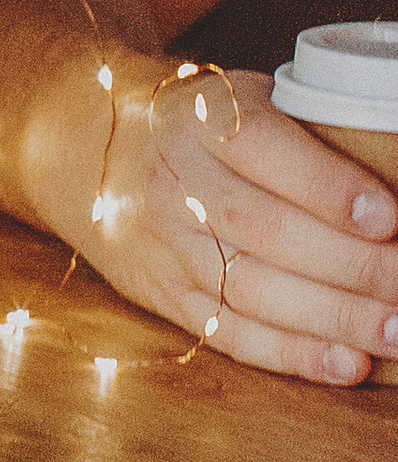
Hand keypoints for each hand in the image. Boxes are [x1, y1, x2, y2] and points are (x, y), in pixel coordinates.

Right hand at [82, 59, 397, 384]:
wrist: (94, 148)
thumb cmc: (202, 123)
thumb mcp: (242, 98)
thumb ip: (305, 134)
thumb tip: (396, 180)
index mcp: (196, 118)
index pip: (260, 148)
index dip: (326, 186)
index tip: (387, 215)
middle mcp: (173, 182)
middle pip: (263, 230)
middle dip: (350, 266)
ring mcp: (165, 245)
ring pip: (251, 290)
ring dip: (334, 319)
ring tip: (397, 331)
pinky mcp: (165, 296)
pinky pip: (231, 333)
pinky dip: (293, 354)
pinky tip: (348, 364)